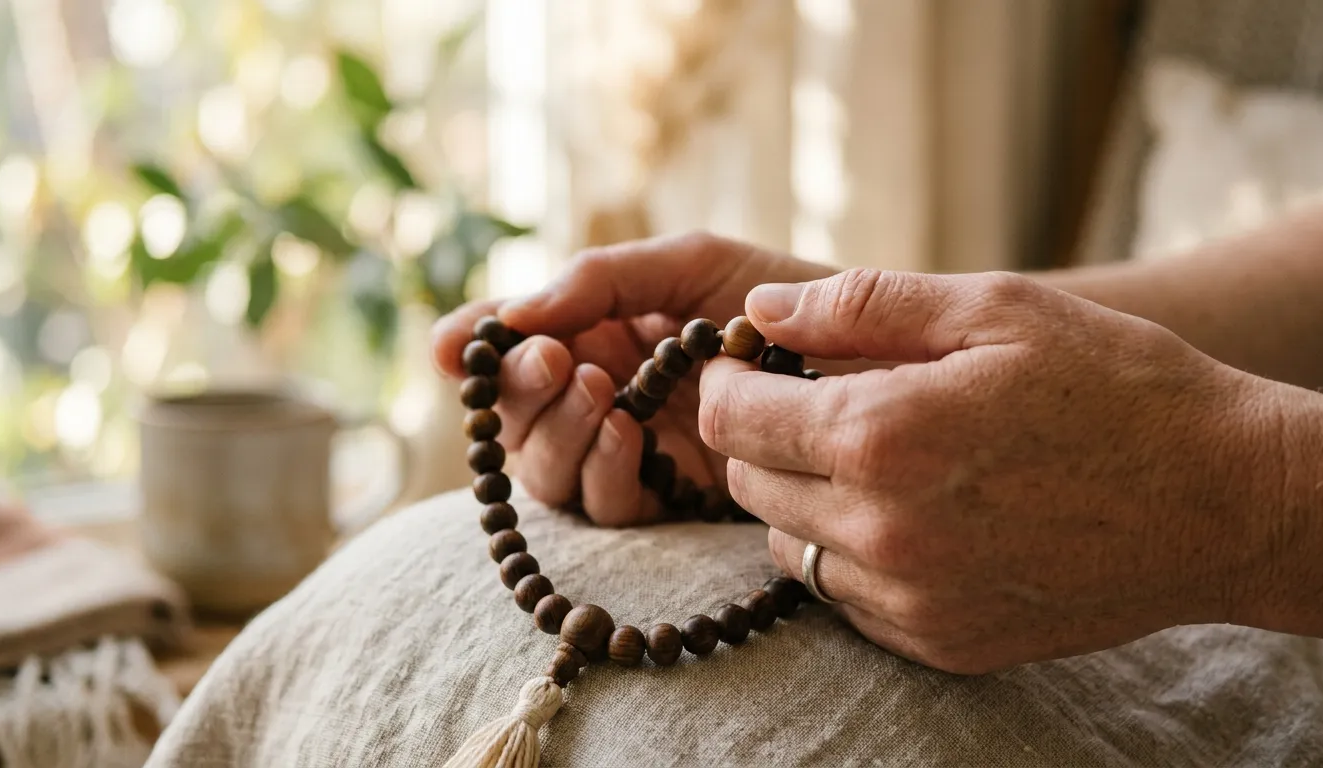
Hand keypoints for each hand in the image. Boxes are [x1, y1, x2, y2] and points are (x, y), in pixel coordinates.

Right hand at [430, 232, 835, 525]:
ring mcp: (632, 454)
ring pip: (548, 472)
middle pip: (519, 421)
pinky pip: (606, 507)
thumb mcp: (688, 264)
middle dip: (524, 395)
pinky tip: (627, 436)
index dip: (479, 353)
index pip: (516, 351)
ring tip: (602, 395)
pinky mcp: (668, 500)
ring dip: (557, 436)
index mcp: (601, 333)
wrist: (865, 357)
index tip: (457, 350)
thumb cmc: (779, 299)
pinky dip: (601, 474)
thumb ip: (600, 279)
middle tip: (559, 364)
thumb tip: (506, 317)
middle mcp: (605, 397)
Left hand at [699, 268, 1276, 672]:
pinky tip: (916, 514)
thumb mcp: (994, 309)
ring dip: (806, 497)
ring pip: (791, 545)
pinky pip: (846, 598)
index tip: (756, 364)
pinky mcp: (940, 643)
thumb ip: (862, 306)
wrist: (1226, 501)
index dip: (730, 382)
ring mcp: (911, 600)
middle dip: (766, 436)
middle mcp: (882, 532)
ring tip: (879, 457)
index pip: (732, 420)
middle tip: (825, 401)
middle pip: (749, 484)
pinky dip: (855, 553)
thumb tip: (763, 310)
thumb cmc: (1117, 386)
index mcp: (882, 437)